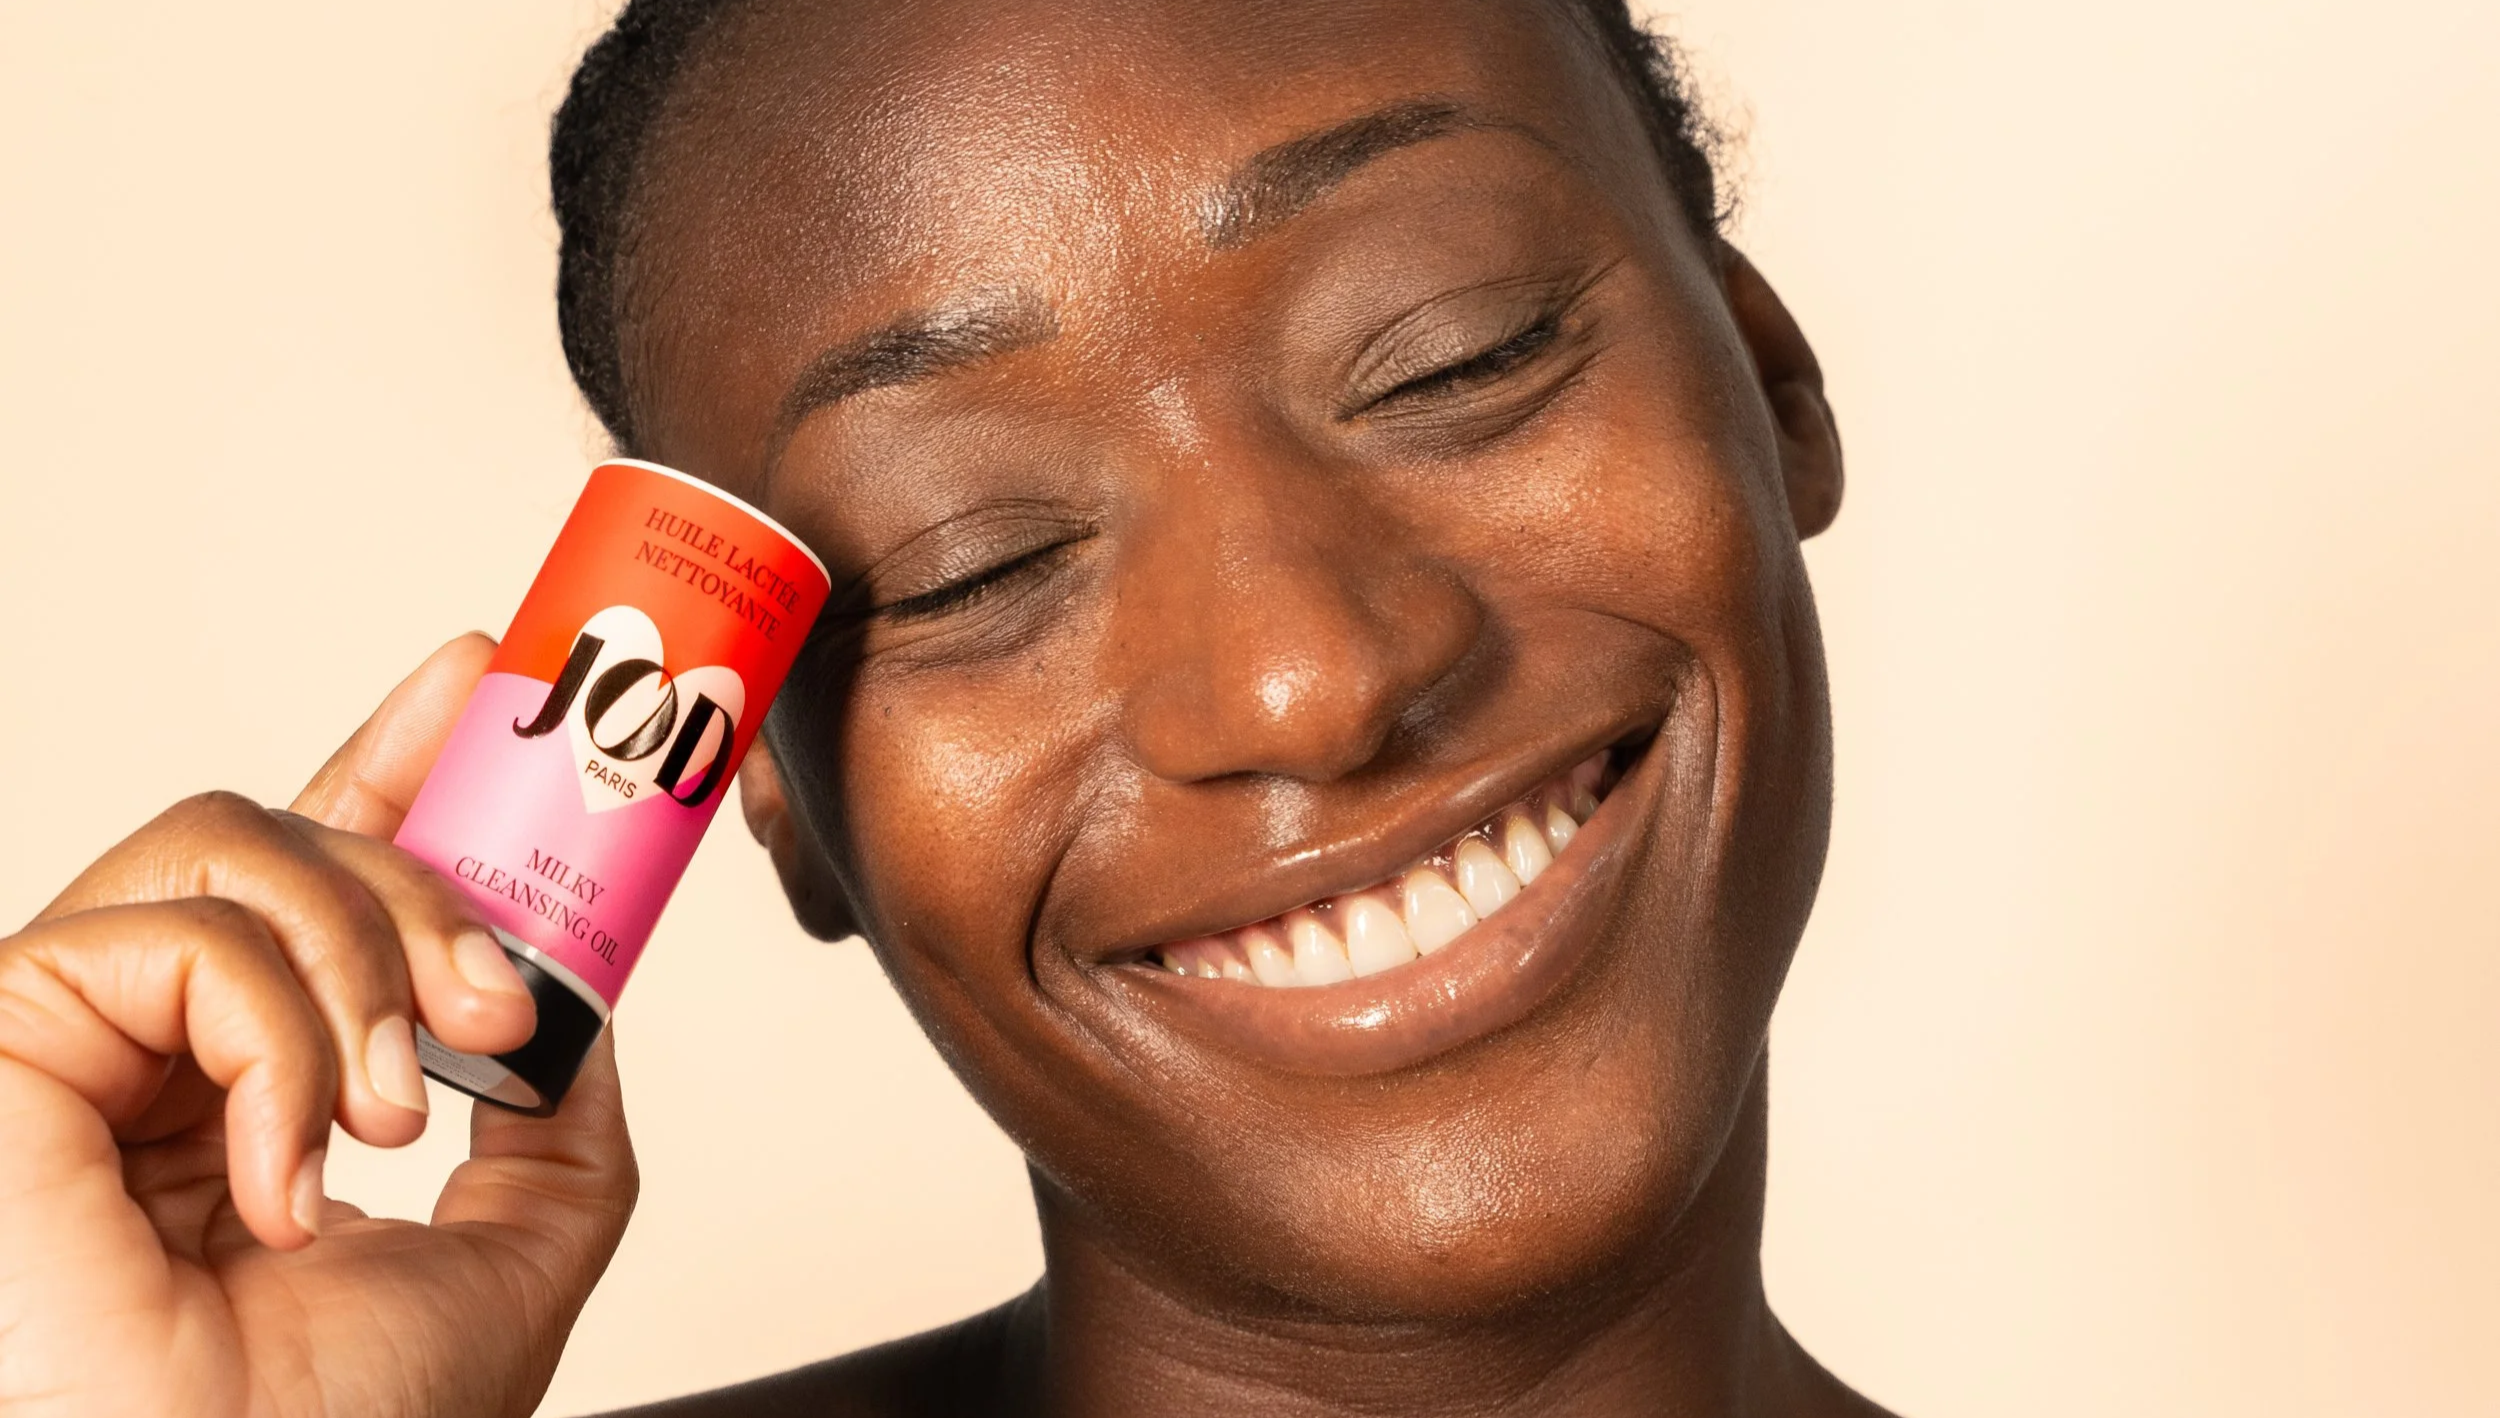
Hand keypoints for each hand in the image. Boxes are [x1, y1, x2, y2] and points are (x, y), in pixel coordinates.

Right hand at [0, 635, 638, 1417]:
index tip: (475, 676)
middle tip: (496, 1012)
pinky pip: (174, 932)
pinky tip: (284, 1175)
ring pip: (234, 851)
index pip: (305, 888)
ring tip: (394, 1114)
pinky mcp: (2, 1035)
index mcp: (246, 1095)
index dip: (387, 767)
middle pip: (283, 840)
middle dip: (426, 890)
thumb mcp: (513, 1255)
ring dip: (364, 965)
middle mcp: (148, 1055)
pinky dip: (275, 1034)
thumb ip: (555, 1126)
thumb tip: (577, 1011)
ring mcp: (70, 1041)